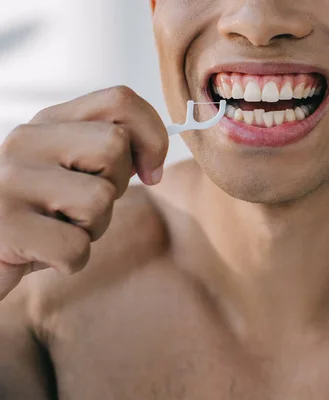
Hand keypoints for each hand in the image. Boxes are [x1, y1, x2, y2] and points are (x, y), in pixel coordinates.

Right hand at [0, 86, 167, 300]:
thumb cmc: (38, 216)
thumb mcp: (72, 174)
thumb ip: (107, 155)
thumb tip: (152, 156)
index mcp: (48, 123)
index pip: (119, 100)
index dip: (152, 137)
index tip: (150, 171)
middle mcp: (25, 141)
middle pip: (114, 146)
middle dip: (117, 187)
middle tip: (85, 207)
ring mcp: (10, 181)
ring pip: (100, 198)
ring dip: (93, 228)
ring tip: (60, 229)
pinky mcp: (5, 225)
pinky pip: (76, 246)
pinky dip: (72, 260)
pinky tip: (45, 254)